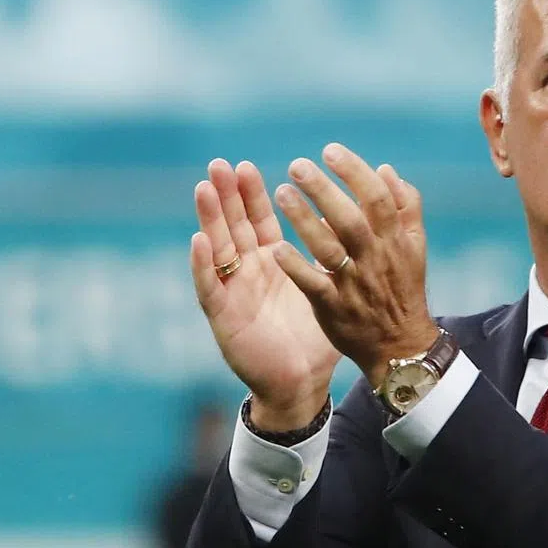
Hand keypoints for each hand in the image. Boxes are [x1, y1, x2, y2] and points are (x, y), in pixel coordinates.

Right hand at [190, 160, 340, 429]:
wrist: (301, 383)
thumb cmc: (314, 336)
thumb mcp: (327, 286)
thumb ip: (333, 253)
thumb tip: (348, 217)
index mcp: (273, 264)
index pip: (260, 221)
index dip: (253, 195)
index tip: (248, 166)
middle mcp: (249, 273)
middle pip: (234, 226)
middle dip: (226, 196)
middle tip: (219, 164)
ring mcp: (234, 293)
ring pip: (217, 248)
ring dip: (210, 218)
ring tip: (205, 188)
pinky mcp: (224, 317)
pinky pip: (211, 287)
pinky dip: (203, 263)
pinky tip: (199, 240)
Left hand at [271, 143, 438, 386]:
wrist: (400, 345)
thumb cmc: (403, 288)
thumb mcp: (415, 246)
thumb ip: (406, 206)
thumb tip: (386, 169)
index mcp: (396, 240)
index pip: (378, 198)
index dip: (354, 172)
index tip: (330, 151)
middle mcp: (376, 259)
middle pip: (350, 219)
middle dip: (324, 189)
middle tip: (297, 165)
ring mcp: (355, 284)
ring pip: (329, 248)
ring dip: (304, 220)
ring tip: (281, 193)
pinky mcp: (334, 308)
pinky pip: (314, 284)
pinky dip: (297, 266)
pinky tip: (276, 247)